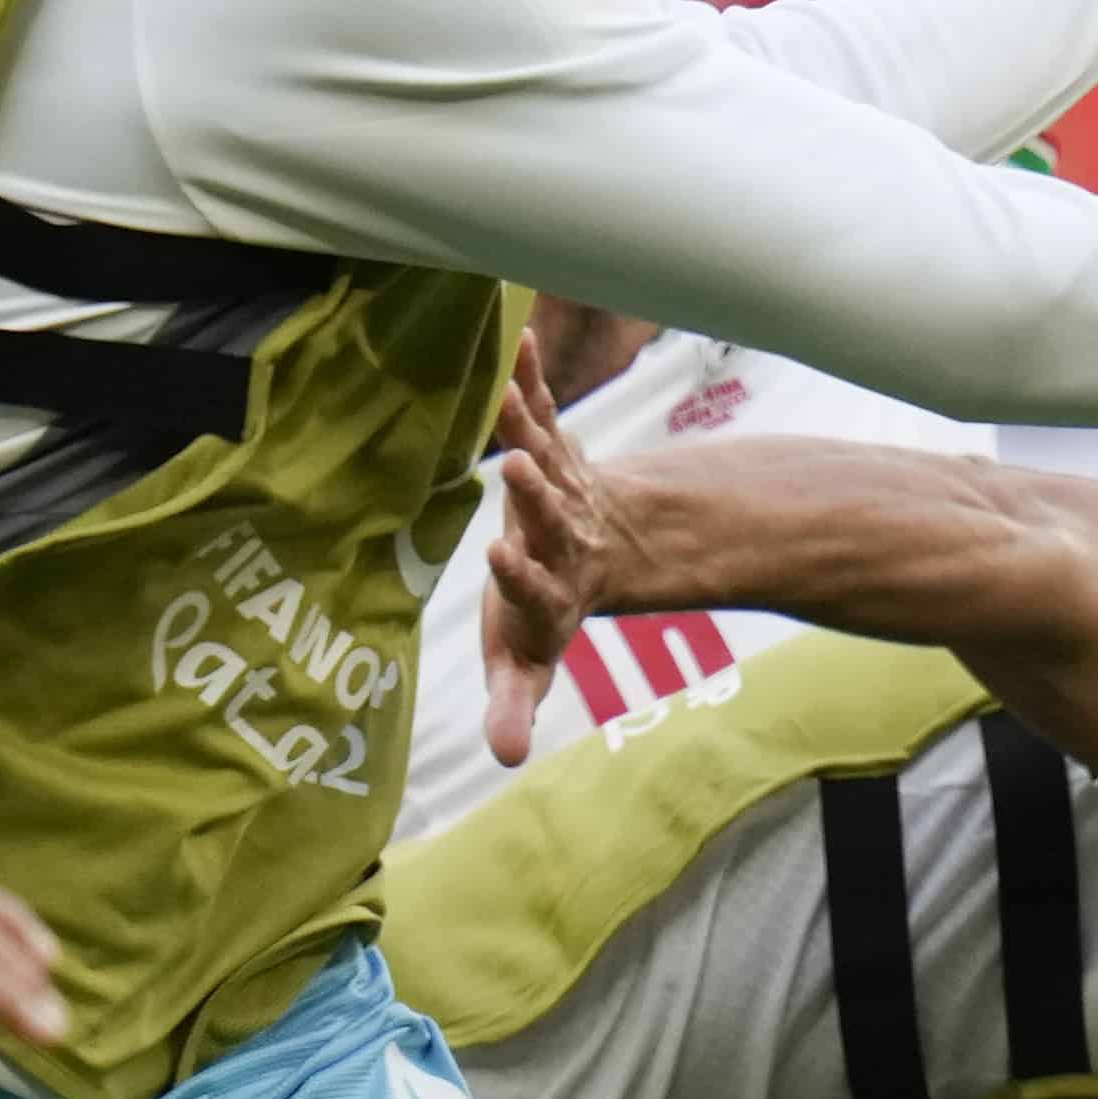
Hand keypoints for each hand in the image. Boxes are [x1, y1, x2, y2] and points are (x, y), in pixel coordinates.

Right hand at [480, 344, 666, 766]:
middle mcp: (561, 541)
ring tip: (509, 396)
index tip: (500, 557)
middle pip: (553, 518)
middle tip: (519, 466)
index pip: (539, 588)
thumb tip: (506, 760)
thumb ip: (514, 703)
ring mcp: (561, 493)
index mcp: (550, 592)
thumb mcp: (525, 661)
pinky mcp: (556, 454)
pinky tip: (524, 339)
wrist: (597, 553)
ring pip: (551, 458)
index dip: (523, 576)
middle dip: (537, 496)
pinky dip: (534, 380)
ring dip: (532, 427)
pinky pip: (545, 414)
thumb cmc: (540, 612)